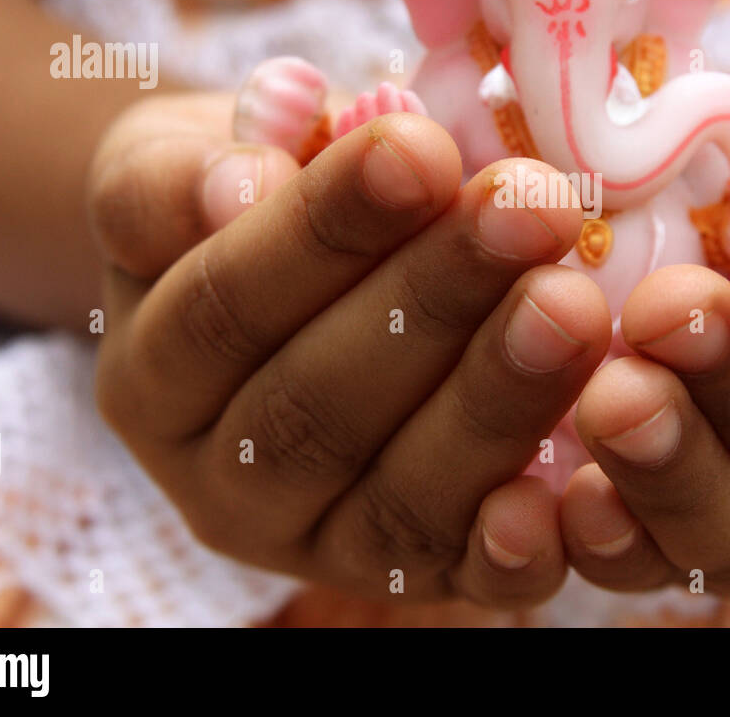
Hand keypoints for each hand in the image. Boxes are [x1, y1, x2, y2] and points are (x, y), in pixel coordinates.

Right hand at [88, 92, 610, 606]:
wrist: (293, 278)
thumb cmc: (245, 202)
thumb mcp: (177, 166)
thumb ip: (179, 179)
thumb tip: (236, 187)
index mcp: (153, 377)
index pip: (226, 307)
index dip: (324, 231)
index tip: (419, 150)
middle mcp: (221, 483)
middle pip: (318, 407)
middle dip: (434, 301)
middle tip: (532, 208)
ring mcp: (319, 542)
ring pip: (400, 495)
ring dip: (496, 399)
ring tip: (575, 302)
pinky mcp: (411, 579)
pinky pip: (466, 579)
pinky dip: (517, 546)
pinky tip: (576, 485)